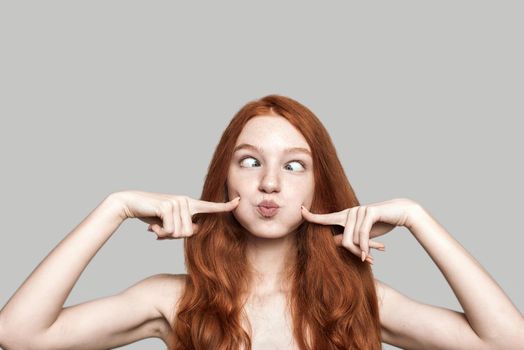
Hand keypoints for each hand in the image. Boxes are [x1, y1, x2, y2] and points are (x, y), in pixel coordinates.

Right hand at [111, 190, 239, 239]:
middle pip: (190, 232)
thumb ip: (184, 227)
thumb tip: (195, 231)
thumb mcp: (171, 223)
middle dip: (174, 236)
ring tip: (156, 225)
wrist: (131, 203)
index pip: (210, 206)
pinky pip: (170, 230)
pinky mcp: (168, 205)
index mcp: (189, 204)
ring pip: (180, 233)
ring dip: (165, 234)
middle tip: (161, 229)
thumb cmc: (152, 215)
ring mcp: (178, 202)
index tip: (238, 201)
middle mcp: (186, 201)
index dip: (225, 206)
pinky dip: (160, 232)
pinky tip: (152, 225)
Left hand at [301, 198, 418, 263]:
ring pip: (353, 240)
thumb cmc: (381, 223)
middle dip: (354, 253)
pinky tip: (370, 255)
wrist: (401, 212)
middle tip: (365, 259)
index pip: (326, 217)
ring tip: (370, 256)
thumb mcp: (364, 233)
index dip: (312, 216)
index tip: (300, 210)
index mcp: (346, 216)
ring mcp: (359, 211)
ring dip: (362, 252)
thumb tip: (334, 242)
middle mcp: (350, 212)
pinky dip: (366, 248)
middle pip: (343, 241)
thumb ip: (350, 236)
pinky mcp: (369, 212)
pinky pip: (362, 235)